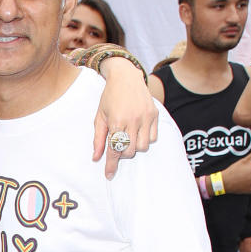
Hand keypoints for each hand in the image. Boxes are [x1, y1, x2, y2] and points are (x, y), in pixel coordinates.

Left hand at [93, 58, 159, 176]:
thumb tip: (96, 158)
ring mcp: (146, 117)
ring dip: (134, 147)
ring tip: (128, 137)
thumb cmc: (109, 97)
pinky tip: (138, 131)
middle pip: (129, 151)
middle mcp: (133, 120)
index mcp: (116, 121)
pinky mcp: (155, 114)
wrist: (125, 76)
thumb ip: (99, 138)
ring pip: (143, 147)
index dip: (111, 164)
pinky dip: (145, 139)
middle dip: (122, 153)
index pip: (114, 150)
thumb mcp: (99, 117)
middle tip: (118, 144)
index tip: (109, 175)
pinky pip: (153, 137)